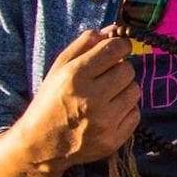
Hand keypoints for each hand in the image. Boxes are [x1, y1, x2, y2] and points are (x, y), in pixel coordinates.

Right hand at [15, 27, 140, 168]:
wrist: (41, 145)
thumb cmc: (50, 102)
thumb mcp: (59, 68)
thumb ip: (84, 44)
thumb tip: (112, 30)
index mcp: (75, 77)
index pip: (115, 49)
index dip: (119, 46)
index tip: (116, 50)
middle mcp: (91, 99)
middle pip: (128, 70)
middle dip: (119, 70)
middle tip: (105, 78)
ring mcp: (104, 122)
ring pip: (134, 91)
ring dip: (123, 91)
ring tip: (105, 97)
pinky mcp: (113, 140)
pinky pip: (135, 114)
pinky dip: (125, 112)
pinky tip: (107, 114)